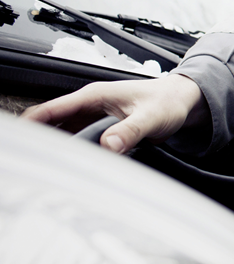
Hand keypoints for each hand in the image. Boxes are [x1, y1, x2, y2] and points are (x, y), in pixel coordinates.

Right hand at [21, 74, 206, 153]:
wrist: (183, 100)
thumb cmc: (169, 101)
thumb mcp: (151, 117)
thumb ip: (130, 130)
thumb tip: (109, 144)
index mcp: (96, 96)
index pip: (53, 108)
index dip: (33, 122)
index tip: (20, 140)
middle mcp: (91, 105)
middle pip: (52, 122)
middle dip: (39, 138)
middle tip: (32, 160)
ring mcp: (94, 116)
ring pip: (63, 132)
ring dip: (54, 146)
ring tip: (45, 167)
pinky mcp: (101, 128)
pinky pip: (77, 139)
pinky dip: (69, 149)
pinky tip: (66, 165)